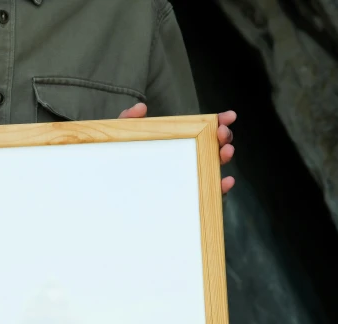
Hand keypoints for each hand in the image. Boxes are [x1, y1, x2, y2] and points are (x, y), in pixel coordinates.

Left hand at [118, 103, 235, 194]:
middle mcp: (186, 160)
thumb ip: (127, 122)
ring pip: (212, 169)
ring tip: (225, 151)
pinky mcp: (185, 200)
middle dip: (222, 139)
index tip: (228, 116)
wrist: (109, 192)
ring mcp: (187, 180)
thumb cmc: (118, 164)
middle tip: (222, 134)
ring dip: (222, 159)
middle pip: (212, 148)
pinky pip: (206, 195)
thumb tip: (141, 108)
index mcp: (177, 143)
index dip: (218, 122)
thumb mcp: (119, 141)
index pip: (202, 130)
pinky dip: (220, 189)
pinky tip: (225, 181)